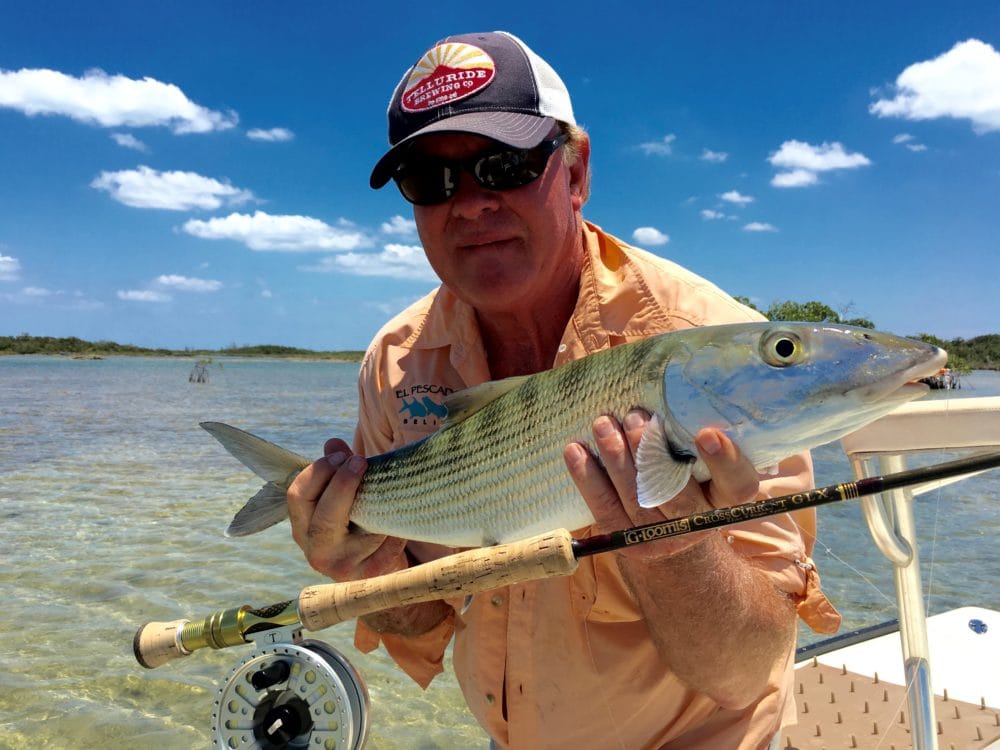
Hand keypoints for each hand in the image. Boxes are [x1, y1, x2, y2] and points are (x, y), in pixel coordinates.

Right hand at [286, 438, 406, 580]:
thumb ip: (337, 468)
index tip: (342, 455)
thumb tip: (333, 443)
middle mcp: (315, 551)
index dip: (319, 471)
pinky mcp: (369, 576)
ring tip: (387, 488)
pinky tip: (399, 519)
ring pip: (361, 531)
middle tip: (361, 462)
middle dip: (343, 485)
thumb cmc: (358, 522)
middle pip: (323, 517)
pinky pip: (386, 546)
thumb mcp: (344, 495)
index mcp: (303, 528)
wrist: (380, 569)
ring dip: (376, 506)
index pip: (298, 496)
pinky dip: (395, 529)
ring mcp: (341, 568)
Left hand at [563, 410, 760, 559]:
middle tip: (634, 416)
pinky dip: (588, 478)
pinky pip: (605, 508)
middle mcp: (698, 520)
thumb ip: (692, 429)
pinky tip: (575, 451)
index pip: (738, 483)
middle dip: (650, 451)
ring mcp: (661, 537)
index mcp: (727, 497)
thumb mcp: (701, 455)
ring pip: (637, 499)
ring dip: (616, 458)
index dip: (725, 460)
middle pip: (676, 493)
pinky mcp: (627, 540)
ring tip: (602, 424)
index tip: (706, 433)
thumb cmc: (686, 471)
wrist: (668, 528)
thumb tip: (670, 376)